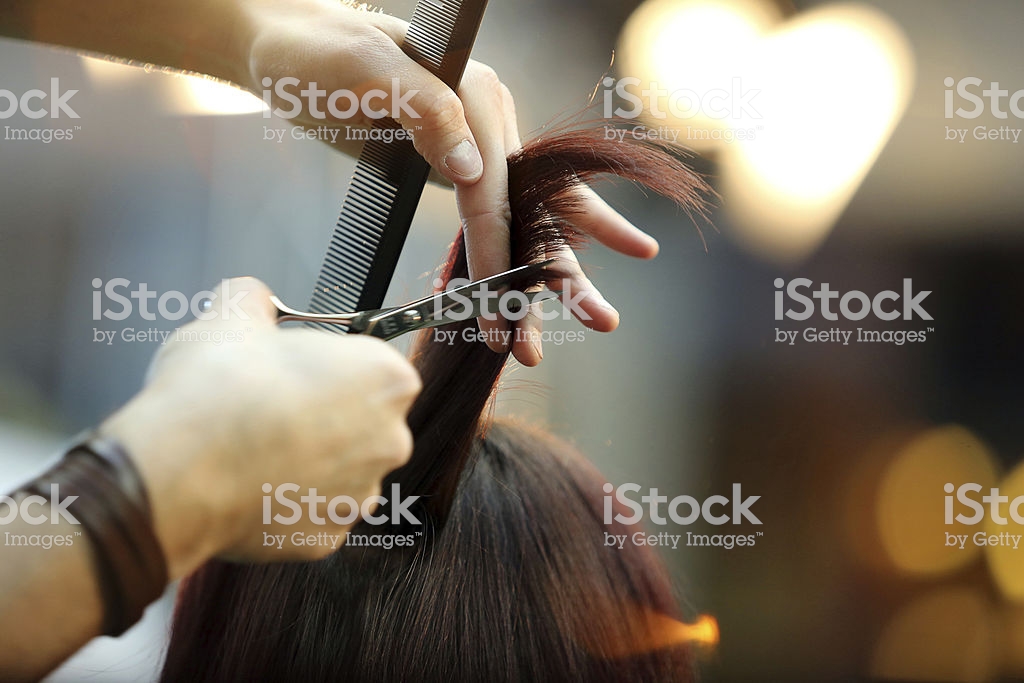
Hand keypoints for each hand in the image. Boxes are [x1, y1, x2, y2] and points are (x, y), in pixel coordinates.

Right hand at [100, 278, 420, 576]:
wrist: (177, 471)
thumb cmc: (216, 393)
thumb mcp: (231, 315)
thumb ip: (254, 297)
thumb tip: (251, 295)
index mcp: (386, 378)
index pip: (373, 365)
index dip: (331, 364)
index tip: (299, 368)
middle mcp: (389, 440)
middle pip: (362, 420)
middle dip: (325, 414)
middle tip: (273, 406)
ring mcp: (360, 494)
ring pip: (339, 470)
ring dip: (308, 460)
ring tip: (255, 446)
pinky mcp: (326, 537)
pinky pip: (310, 512)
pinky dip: (286, 500)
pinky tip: (250, 482)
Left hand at [237, 0, 660, 364]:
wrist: (284, 46)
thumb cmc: (317, 52)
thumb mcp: (363, 70)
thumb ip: (424, 110)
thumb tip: (469, 168)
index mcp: (478, 93)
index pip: (496, 186)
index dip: (499, 249)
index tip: (498, 305)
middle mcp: (488, 121)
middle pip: (536, 206)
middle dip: (562, 271)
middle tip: (601, 322)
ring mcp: (475, 146)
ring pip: (520, 222)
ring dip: (538, 284)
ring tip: (544, 343)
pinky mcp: (452, 167)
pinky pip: (487, 223)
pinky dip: (499, 266)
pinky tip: (512, 303)